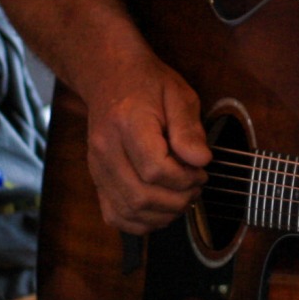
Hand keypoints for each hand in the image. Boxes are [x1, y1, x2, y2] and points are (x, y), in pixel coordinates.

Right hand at [81, 55, 210, 233]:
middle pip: (141, 195)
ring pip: (128, 210)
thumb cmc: (147, 84)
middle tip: (196, 186)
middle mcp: (106, 148)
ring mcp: (97, 167)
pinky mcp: (97, 178)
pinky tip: (160, 209)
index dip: (184, 178)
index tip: (201, 170)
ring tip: (182, 197)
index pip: (155, 169)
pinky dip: (140, 222)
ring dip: (163, 213)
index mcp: (127, 123)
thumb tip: (201, 160)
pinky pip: (114, 215)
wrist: (110, 77)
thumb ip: (189, 129)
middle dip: (178, 199)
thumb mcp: (178, 95)